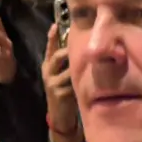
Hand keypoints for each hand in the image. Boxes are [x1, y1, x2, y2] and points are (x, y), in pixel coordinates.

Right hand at [41, 24, 81, 141]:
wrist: (60, 116)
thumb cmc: (64, 92)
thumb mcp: (63, 76)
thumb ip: (68, 64)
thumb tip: (83, 46)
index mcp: (47, 66)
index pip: (49, 49)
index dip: (51, 37)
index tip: (55, 25)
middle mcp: (47, 73)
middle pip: (58, 56)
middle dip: (71, 51)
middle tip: (87, 46)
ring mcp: (52, 84)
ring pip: (68, 70)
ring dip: (81, 67)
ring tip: (94, 64)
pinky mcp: (60, 94)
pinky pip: (74, 83)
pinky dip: (83, 81)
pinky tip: (92, 81)